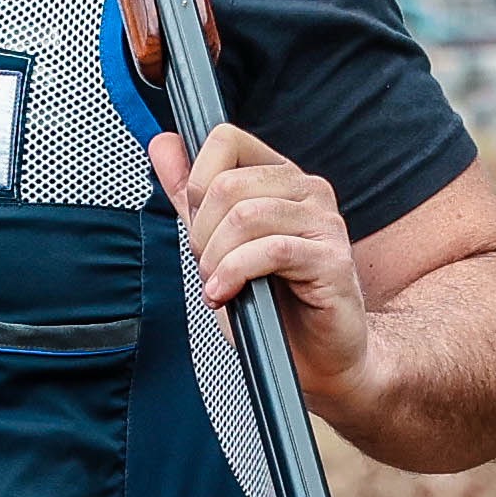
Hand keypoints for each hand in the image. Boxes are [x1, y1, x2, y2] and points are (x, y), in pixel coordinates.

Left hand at [157, 121, 370, 396]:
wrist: (314, 358)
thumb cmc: (270, 305)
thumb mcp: (217, 244)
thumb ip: (190, 195)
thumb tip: (163, 145)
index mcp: (281, 179)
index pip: (227, 139)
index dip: (197, 182)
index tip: (197, 225)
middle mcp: (308, 191)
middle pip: (227, 184)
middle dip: (202, 233)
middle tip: (208, 267)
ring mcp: (324, 223)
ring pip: (245, 216)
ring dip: (216, 259)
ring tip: (219, 285)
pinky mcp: (332, 260)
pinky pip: (269, 251)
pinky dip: (234, 274)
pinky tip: (227, 295)